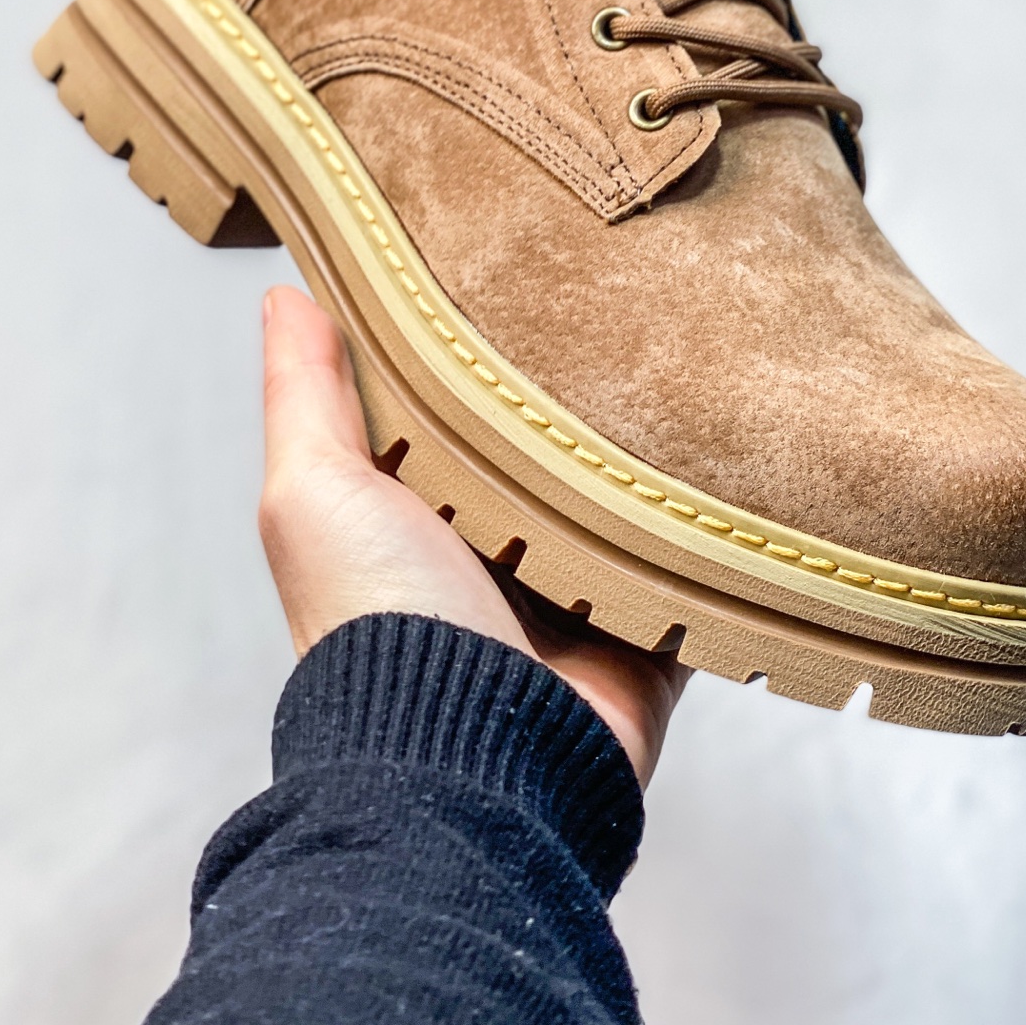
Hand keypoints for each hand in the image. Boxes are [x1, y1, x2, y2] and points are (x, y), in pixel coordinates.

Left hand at [258, 286, 688, 784]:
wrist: (468, 762)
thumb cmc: (373, 625)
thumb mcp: (314, 489)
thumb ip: (305, 392)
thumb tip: (285, 291)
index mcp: (418, 509)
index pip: (458, 404)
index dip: (482, 340)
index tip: (522, 262)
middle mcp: (497, 549)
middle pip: (552, 449)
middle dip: (585, 392)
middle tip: (634, 298)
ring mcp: (576, 594)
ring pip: (629, 501)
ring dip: (653, 458)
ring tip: (701, 365)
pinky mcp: (647, 633)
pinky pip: (695, 570)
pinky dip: (711, 532)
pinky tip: (740, 467)